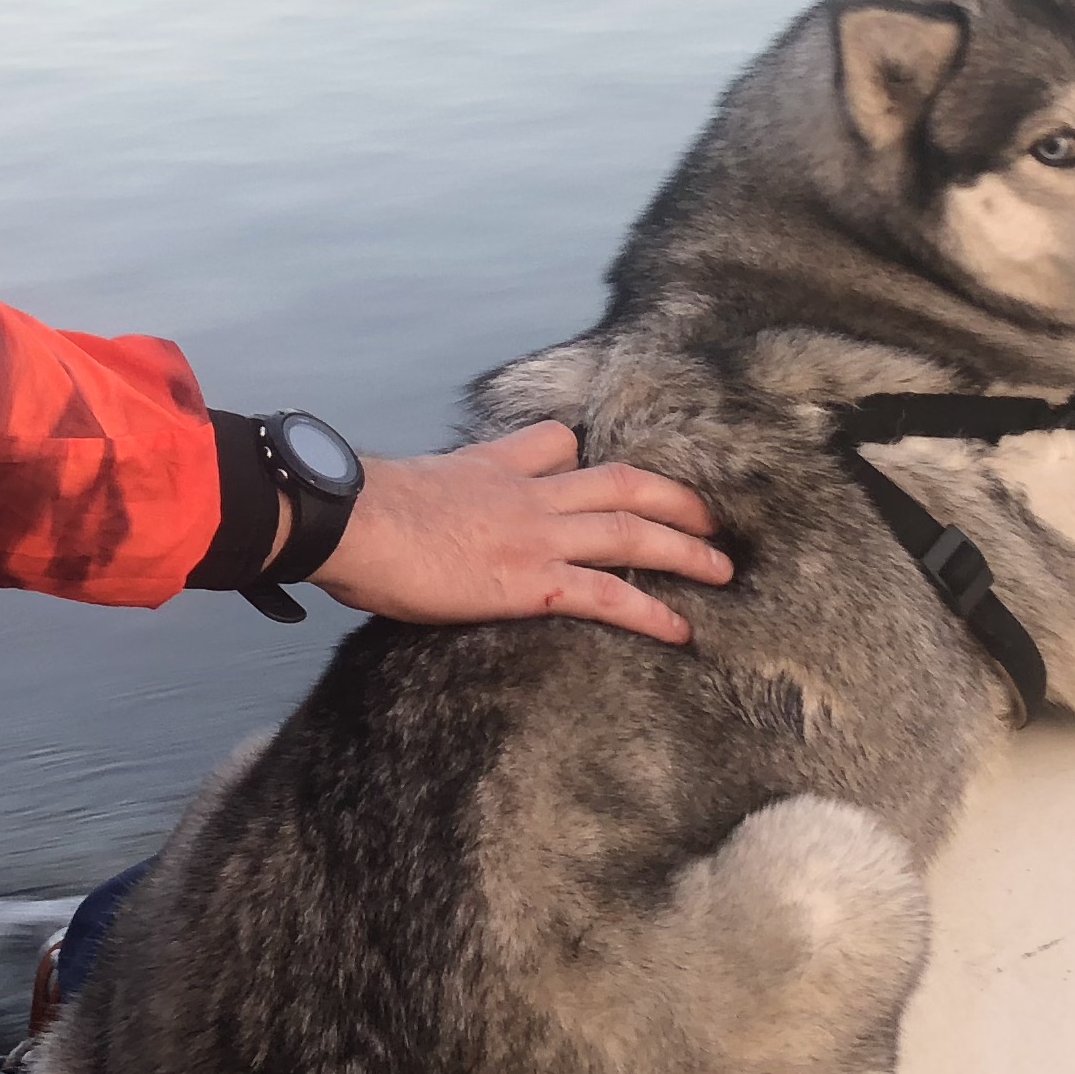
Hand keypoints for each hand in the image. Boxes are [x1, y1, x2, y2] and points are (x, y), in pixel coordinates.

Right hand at [309, 422, 729, 645]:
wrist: (352, 520)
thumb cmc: (355, 514)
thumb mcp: (400, 487)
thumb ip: (423, 501)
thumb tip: (399, 525)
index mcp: (490, 466)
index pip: (552, 444)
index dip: (582, 456)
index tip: (599, 468)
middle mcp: (526, 492)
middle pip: (619, 481)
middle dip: (672, 497)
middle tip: (708, 517)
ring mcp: (536, 533)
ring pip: (631, 531)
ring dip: (685, 549)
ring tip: (722, 569)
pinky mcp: (533, 579)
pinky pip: (608, 594)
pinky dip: (651, 611)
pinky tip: (682, 629)